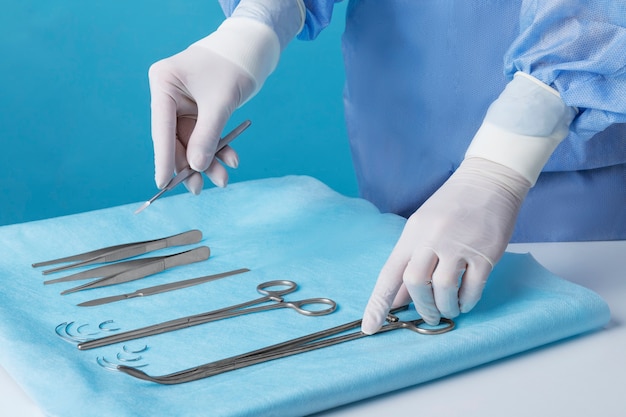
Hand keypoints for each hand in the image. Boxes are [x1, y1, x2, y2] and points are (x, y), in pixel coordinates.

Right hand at [148, 45, 254, 193]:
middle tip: (199, 190)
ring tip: (223, 180)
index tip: (163, 183)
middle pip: (175, 139)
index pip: (161, 127)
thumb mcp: (221, 103)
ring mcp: (181, 104)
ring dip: (207, 162)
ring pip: (191, 142)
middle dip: (191, 165)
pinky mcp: (196, 111)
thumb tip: (195, 167)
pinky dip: (217, 149)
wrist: (251, 51)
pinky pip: (204, 136)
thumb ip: (207, 136)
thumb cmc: (234, 67)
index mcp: (163, 82)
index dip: (163, 158)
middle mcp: (168, 94)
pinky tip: (232, 160)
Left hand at [361, 157, 530, 332]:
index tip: (370, 327)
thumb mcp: (423, 228)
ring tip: (449, 310)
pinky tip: (466, 302)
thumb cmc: (452, 206)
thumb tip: (398, 298)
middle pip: (415, 283)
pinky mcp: (485, 252)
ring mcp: (459, 245)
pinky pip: (472, 287)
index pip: (389, 274)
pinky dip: (467, 301)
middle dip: (421, 307)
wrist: (488, 180)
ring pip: (443, 288)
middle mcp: (431, 239)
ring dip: (445, 307)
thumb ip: (409, 261)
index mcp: (412, 234)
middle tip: (428, 316)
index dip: (378, 303)